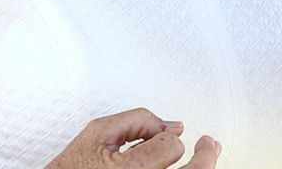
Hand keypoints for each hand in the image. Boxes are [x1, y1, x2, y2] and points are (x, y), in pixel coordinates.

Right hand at [46, 108, 219, 167]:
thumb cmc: (77, 165)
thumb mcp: (98, 132)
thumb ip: (136, 121)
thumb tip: (172, 125)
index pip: (171, 146)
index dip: (166, 136)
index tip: (160, 135)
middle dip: (207, 155)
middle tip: (209, 144)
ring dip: (203, 167)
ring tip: (207, 153)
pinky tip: (184, 168)